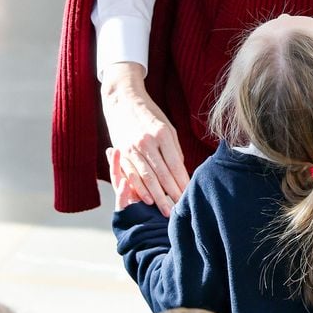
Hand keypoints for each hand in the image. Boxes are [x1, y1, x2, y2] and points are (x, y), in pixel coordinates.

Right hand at [101, 63, 189, 216]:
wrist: (123, 101)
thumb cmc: (150, 114)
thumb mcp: (166, 127)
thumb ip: (173, 149)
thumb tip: (181, 170)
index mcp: (162, 134)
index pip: (176, 165)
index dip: (183, 182)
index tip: (190, 196)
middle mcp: (147, 142)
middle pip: (163, 175)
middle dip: (173, 194)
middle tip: (182, 210)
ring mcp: (133, 149)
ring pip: (148, 178)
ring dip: (159, 197)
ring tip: (167, 212)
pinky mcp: (122, 154)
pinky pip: (133, 176)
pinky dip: (141, 190)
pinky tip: (149, 201)